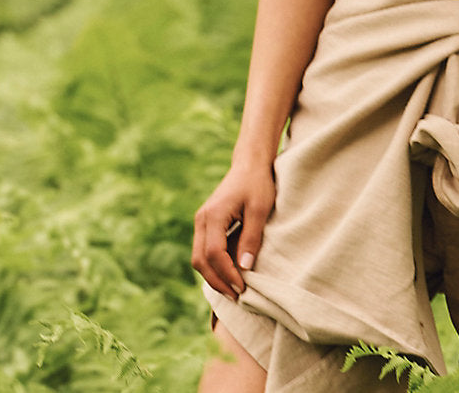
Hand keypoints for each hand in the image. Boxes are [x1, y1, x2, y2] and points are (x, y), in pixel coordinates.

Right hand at [191, 157, 275, 299]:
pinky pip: (203, 250)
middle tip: (237, 295)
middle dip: (217, 281)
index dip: (226, 274)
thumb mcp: (260, 209)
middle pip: (200, 260)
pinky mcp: (206, 223)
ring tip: (233, 289)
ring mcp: (201, 221)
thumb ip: (251, 238)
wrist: (250, 163)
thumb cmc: (258, 183)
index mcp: (213, 215)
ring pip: (198, 257)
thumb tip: (244, 268)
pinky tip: (229, 274)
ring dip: (213, 276)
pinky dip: (213, 265)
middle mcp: (202, 219)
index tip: (242, 288)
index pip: (213, 254)